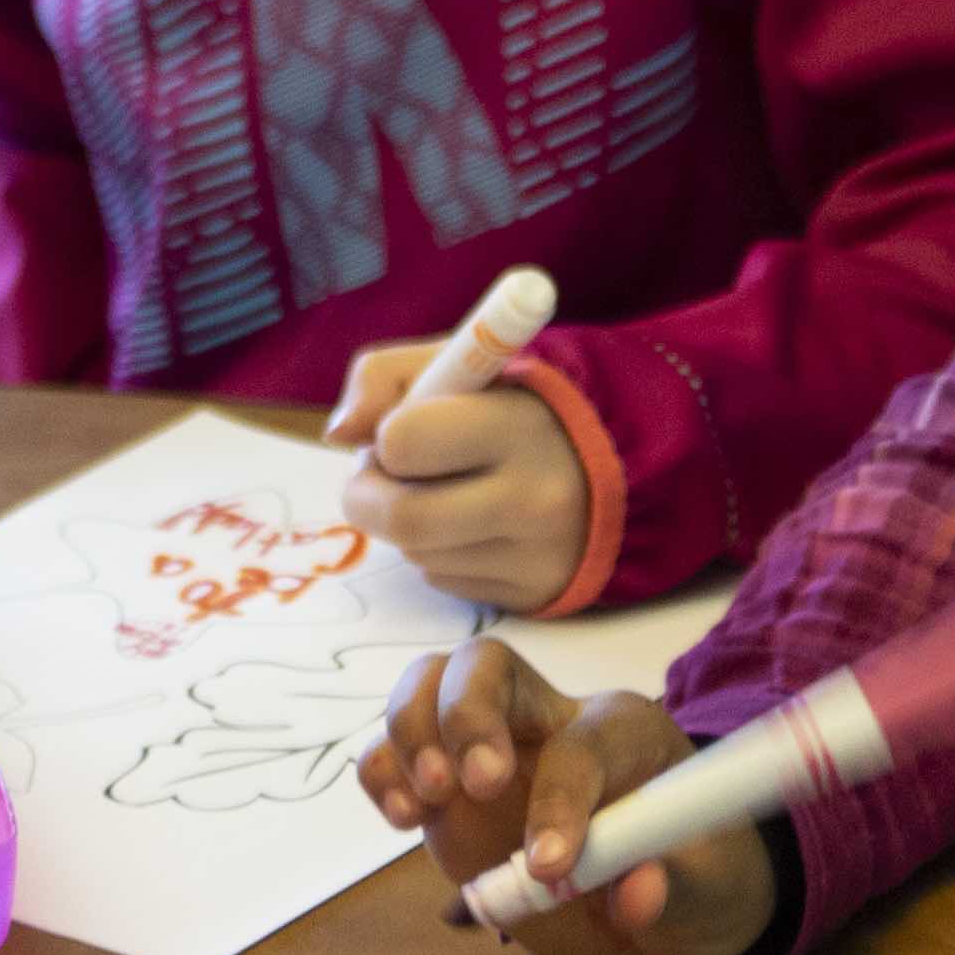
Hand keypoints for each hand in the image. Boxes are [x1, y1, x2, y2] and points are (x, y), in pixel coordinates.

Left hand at [324, 346, 593, 611]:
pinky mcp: (535, 593)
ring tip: (442, 489)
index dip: (387, 437)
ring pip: (418, 554)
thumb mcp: (459, 362)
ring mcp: (537, 554)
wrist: (614, 458)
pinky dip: (439, 552)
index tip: (400, 432)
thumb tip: (339, 434)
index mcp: (516, 424)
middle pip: (402, 519)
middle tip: (379, 478)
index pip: (402, 442)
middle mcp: (533, 497)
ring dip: (408, 524)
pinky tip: (470, 522)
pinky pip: (447, 581)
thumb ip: (384, 377)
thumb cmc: (517, 402)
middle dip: (369, 497)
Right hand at [355, 639, 772, 954]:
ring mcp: (491, 746)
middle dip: (467, 712)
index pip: (583, 742)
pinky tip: (403, 815)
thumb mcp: (709, 896)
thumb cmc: (697, 884)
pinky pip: (395, 750)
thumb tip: (636, 892)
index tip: (550, 865)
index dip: (562, 797)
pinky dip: (384, 771)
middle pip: (488, 665)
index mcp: (627, 733)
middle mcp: (551, 721)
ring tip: (425, 804)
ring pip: (429, 686)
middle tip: (473, 786)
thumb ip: (678, 890)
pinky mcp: (449, 787)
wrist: (667, 898)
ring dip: (413, 732)